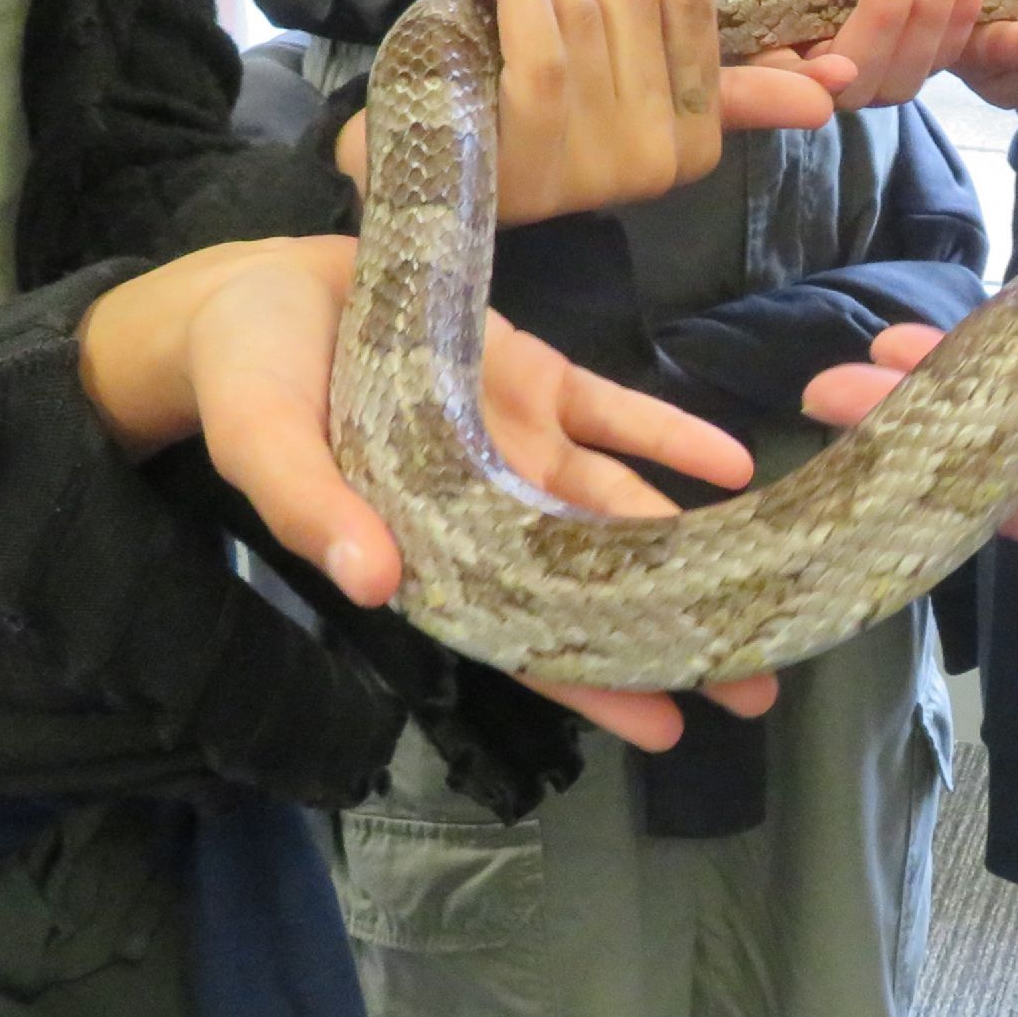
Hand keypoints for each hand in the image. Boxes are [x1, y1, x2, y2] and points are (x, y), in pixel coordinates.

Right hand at [79, 235, 774, 750]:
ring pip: (617, 507)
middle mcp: (486, 512)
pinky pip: (613, 414)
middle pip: (593, 586)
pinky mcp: (534, 379)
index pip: (521, 633)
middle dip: (671, 634)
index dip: (590, 682)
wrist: (256, 290)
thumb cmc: (244, 377)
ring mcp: (517, 445)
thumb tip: (373, 585)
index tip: (667, 727)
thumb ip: (311, 508)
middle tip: (760, 685)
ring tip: (773, 589)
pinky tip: (730, 465)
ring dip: (692, 544)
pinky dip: (669, 438)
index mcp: (424, 548)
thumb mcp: (260, 439)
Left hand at [333, 0, 841, 223]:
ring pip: (589, 8)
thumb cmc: (516, 119)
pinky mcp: (539, 156)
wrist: (422, 181)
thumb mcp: (617, 92)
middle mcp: (659, 161)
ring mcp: (600, 164)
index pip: (694, 8)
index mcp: (694, 144)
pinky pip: (543, 37)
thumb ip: (712, 80)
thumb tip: (832, 90)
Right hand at [686, 0, 985, 108]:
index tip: (838, 67)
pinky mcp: (906, 54)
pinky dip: (964, 13)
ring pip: (907, 76)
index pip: (778, 93)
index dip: (808, 86)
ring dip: (935, 13)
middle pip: (859, 84)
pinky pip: (945, 55)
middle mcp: (811, 84)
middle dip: (891, 18)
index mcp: (756, 66)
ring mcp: (863, 73)